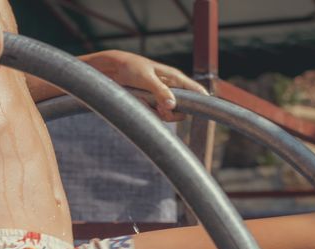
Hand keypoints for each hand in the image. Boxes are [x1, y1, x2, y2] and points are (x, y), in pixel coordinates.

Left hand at [85, 51, 205, 121]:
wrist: (112, 70)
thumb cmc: (131, 68)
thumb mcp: (146, 79)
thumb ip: (160, 91)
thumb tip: (173, 106)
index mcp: (174, 78)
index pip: (195, 90)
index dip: (202, 100)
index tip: (203, 110)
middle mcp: (170, 88)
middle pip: (182, 109)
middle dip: (173, 113)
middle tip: (161, 109)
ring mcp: (160, 97)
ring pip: (169, 114)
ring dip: (159, 114)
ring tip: (146, 102)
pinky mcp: (150, 104)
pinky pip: (155, 115)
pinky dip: (148, 113)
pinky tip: (140, 103)